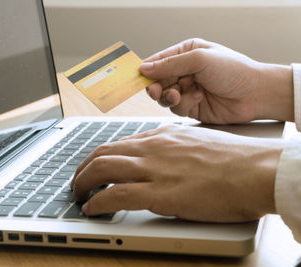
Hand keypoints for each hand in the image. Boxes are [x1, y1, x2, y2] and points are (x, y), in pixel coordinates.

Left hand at [71, 124, 282, 222]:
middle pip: (103, 152)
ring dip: (83, 183)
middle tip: (78, 181)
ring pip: (102, 168)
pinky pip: (115, 195)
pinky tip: (92, 209)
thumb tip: (161, 161)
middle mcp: (152, 148)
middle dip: (83, 168)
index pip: (119, 143)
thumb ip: (173, 150)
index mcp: (162, 136)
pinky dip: (97, 202)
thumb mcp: (196, 143)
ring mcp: (154, 169)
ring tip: (78, 195)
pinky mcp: (159, 193)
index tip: (94, 166)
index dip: (100, 156)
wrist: (254, 170)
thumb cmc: (233, 159)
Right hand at [139, 38, 292, 123]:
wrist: (256, 94)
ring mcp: (187, 89)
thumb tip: (144, 68)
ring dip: (168, 96)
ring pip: (164, 96)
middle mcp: (185, 71)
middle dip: (156, 87)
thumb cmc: (234, 70)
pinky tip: (197, 98)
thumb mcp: (199, 59)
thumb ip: (170, 64)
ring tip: (178, 94)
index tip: (137, 78)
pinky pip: (175, 107)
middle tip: (157, 91)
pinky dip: (182, 104)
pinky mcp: (191, 106)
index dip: (146, 70)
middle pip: (157, 81)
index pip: (158, 61)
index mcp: (186, 53)